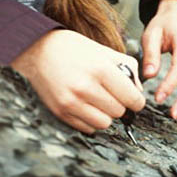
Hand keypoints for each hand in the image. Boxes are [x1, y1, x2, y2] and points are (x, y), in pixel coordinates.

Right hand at [11, 29, 144, 133]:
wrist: (37, 50)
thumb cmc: (73, 48)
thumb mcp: (104, 51)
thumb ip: (127, 68)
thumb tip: (139, 91)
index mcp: (100, 69)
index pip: (132, 98)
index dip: (137, 100)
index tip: (134, 99)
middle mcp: (86, 87)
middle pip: (119, 112)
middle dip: (120, 105)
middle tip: (112, 95)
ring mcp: (71, 102)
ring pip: (104, 124)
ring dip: (106, 115)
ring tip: (99, 101)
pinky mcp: (60, 112)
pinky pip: (87, 128)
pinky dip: (91, 121)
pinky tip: (86, 106)